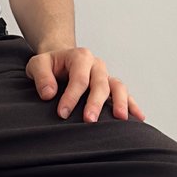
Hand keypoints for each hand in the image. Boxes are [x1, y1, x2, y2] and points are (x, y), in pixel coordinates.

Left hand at [26, 47, 144, 122]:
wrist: (59, 61)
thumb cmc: (49, 65)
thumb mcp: (37, 64)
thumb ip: (41, 76)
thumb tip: (49, 94)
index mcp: (80, 56)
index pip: (79, 78)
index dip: (71, 96)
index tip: (62, 113)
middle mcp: (96, 65)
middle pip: (100, 84)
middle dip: (95, 102)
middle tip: (89, 120)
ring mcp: (105, 76)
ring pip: (118, 87)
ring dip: (120, 102)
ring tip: (120, 119)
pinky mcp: (111, 86)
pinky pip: (125, 94)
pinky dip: (132, 105)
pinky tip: (138, 118)